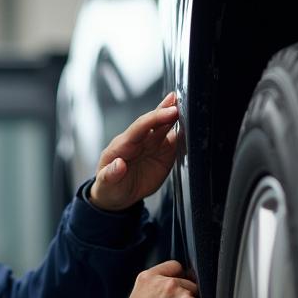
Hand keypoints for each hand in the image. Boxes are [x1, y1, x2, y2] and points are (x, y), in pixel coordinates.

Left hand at [89, 92, 178, 211]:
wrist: (117, 196)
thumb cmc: (109, 187)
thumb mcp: (105, 184)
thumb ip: (110, 175)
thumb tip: (118, 165)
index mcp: (123, 145)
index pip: (140, 127)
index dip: (155, 118)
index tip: (169, 112)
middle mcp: (139, 141)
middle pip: (154, 122)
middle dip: (166, 111)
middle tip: (181, 100)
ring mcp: (152, 146)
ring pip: (165, 127)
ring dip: (176, 117)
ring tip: (189, 106)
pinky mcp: (163, 154)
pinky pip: (174, 141)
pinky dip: (183, 133)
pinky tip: (192, 125)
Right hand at [120, 260, 202, 297]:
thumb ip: (153, 290)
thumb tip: (166, 292)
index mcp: (148, 279)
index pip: (174, 266)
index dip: (178, 277)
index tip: (180, 285)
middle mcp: (166, 283)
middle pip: (187, 282)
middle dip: (184, 296)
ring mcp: (181, 295)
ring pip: (196, 296)